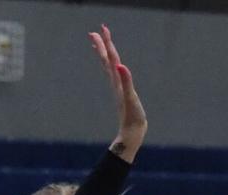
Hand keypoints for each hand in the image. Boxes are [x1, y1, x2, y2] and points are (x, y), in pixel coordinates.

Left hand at [88, 25, 145, 159]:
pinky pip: (113, 75)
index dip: (107, 43)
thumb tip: (119, 65)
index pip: (111, 58)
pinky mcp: (121, 93)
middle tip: (94, 31)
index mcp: (117, 81)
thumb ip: (126, 81)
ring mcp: (117, 87)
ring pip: (108, 67)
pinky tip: (111, 65)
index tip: (102, 29)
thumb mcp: (130, 98)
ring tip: (97, 43)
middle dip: (102, 45)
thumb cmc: (133, 117)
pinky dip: (110, 66)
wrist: (131, 132)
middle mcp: (115, 82)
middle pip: (106, 60)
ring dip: (103, 54)